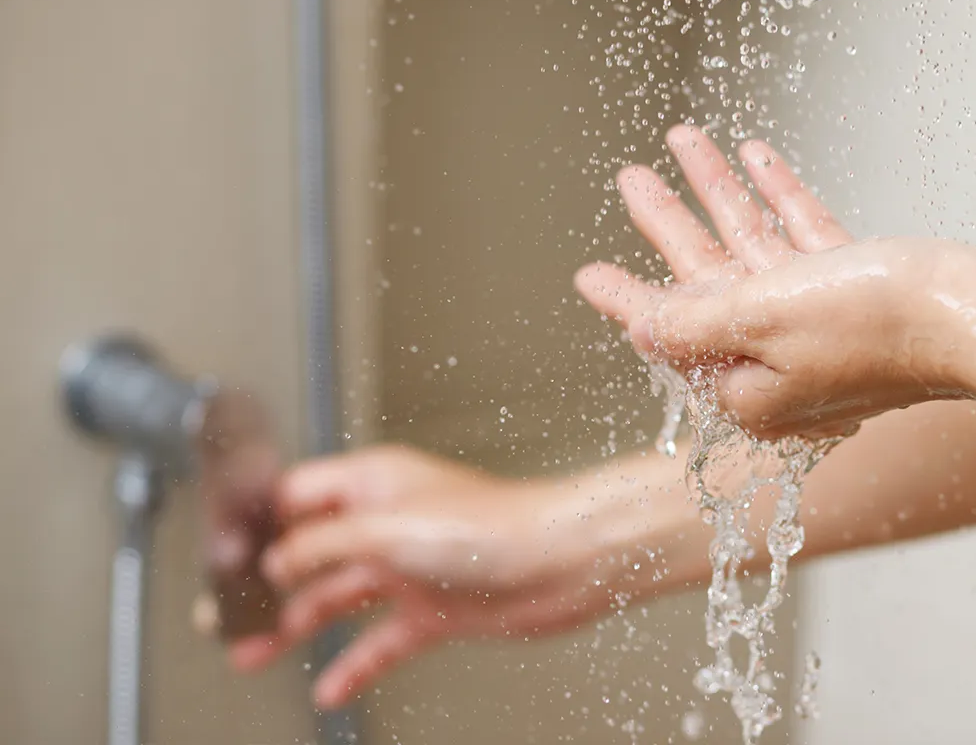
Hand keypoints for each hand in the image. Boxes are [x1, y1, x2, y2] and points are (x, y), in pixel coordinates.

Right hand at [228, 446, 613, 708]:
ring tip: (253, 653)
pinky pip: (378, 639)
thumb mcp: (387, 529)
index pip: (295, 496)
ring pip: (336, 597)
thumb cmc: (492, 526)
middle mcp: (386, 522)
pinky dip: (352, 663)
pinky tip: (330, 686)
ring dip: (295, 625)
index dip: (255, 525)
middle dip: (265, 584)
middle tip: (225, 617)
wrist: (560, 564)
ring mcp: (408, 567)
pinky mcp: (432, 608)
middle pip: (308, 552)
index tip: (221, 556)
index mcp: (373, 483)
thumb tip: (275, 562)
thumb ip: (322, 546)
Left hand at [574, 128, 975, 439]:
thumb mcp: (760, 319)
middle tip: (632, 180)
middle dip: (670, 227)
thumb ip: (692, 323)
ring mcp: (825, 329)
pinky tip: (757, 157)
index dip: (627, 298)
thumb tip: (644, 329)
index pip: (672, 335)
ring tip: (687, 142)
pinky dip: (780, 200)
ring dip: (721, 195)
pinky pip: (807, 241)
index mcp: (749, 388)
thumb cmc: (878, 322)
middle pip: (710, 285)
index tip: (587, 274)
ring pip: (757, 252)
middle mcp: (784, 366)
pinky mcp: (863, 294)